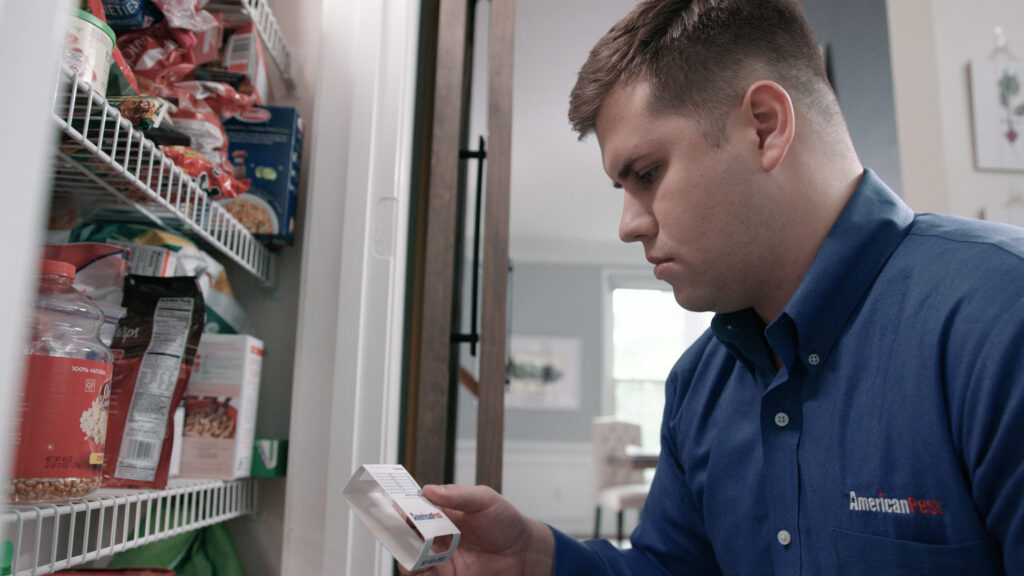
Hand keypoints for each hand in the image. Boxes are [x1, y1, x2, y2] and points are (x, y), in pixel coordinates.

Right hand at [400, 484, 554, 575]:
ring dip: (405, 555)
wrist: (524, 554)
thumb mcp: (485, 500)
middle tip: (396, 530)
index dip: (402, 507)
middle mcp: (437, 535)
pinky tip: (421, 567)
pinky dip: (416, 572)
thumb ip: (458, 495)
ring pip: (409, 558)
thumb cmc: (507, 523)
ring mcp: (440, 558)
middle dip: (396, 532)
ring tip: (411, 551)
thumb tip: (429, 489)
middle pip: (405, 534)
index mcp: (443, 513)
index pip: (414, 508)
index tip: (394, 505)